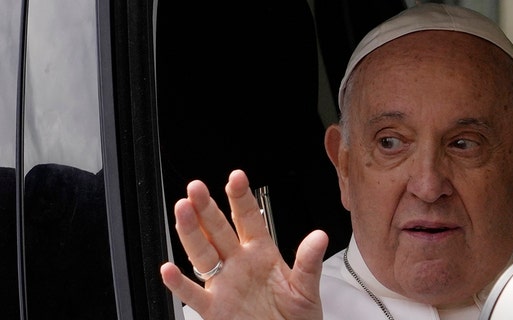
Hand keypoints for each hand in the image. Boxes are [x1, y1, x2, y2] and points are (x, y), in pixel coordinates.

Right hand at [160, 169, 327, 319]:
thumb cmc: (296, 318)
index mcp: (262, 253)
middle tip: (197, 188)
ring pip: (202, 253)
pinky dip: (180, 284)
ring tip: (182, 210)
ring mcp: (224, 284)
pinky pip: (194, 295)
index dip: (241, 197)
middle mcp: (239, 263)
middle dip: (207, 208)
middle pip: (218, 229)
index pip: (249, 218)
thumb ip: (309, 262)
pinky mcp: (214, 309)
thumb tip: (320, 237)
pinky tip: (169, 269)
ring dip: (191, 232)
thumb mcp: (307, 288)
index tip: (236, 177)